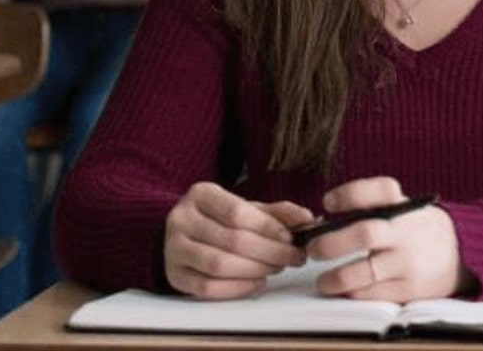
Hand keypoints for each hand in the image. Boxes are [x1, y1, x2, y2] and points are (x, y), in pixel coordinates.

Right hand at [162, 181, 312, 298]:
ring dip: (256, 271)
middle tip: (293, 258)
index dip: (268, 227)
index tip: (291, 238)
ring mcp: (173, 248)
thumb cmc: (221, 221)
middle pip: (232, 240)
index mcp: (200, 194)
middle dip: (270, 252)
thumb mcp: (247, 208)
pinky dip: (238, 288)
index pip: (237, 212)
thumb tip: (309, 220)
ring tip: (276, 268)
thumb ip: (278, 213)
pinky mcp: (174, 275)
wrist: (185, 235)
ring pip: (220, 265)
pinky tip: (257, 283)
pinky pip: (208, 288)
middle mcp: (181, 219)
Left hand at [307, 176, 465, 302]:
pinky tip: (344, 290)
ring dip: (335, 277)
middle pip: (365, 233)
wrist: (461, 256)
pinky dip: (353, 292)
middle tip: (313, 249)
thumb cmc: (418, 230)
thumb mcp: (406, 209)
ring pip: (365, 270)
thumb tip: (322, 223)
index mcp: (407, 206)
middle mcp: (408, 232)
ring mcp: (410, 262)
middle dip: (330, 243)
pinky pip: (373, 293)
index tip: (328, 203)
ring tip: (323, 281)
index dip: (350, 194)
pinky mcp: (410, 288)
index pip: (380, 191)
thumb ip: (374, 210)